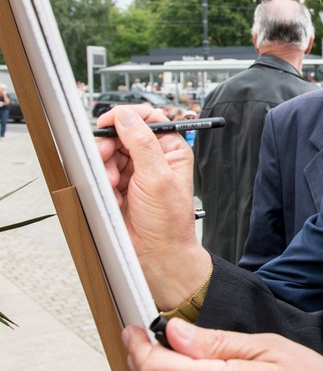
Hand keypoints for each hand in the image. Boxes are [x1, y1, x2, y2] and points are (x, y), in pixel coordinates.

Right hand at [96, 106, 209, 307]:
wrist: (157, 254)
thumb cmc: (168, 222)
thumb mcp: (157, 178)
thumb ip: (142, 143)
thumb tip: (127, 117)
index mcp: (171, 149)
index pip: (149, 118)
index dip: (127, 116)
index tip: (109, 122)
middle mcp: (154, 158)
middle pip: (122, 134)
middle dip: (110, 147)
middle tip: (105, 159)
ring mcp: (135, 172)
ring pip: (109, 153)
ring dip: (105, 167)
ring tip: (113, 185)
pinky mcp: (120, 186)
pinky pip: (102, 172)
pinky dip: (102, 182)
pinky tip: (113, 196)